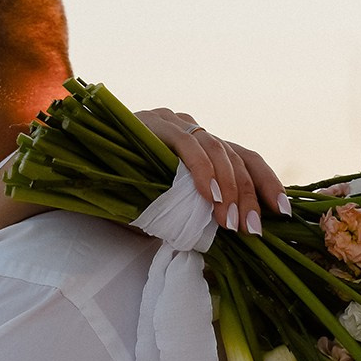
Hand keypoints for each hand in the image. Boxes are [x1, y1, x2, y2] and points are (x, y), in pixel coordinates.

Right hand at [136, 109, 290, 234]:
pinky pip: (187, 146)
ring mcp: (174, 123)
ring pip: (218, 150)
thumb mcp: (168, 201)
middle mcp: (193, 129)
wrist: (77, 168)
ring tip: (230, 222)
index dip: (268, 182)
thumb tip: (229, 237)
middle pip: (238, 155)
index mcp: (201, 145)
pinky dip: (203, 172)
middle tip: (253, 229)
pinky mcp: (155, 123)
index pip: (245, 157)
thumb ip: (195, 209)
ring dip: (229, 189)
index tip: (283, 212)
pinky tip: (210, 197)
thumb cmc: (122, 191)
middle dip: (251, 194)